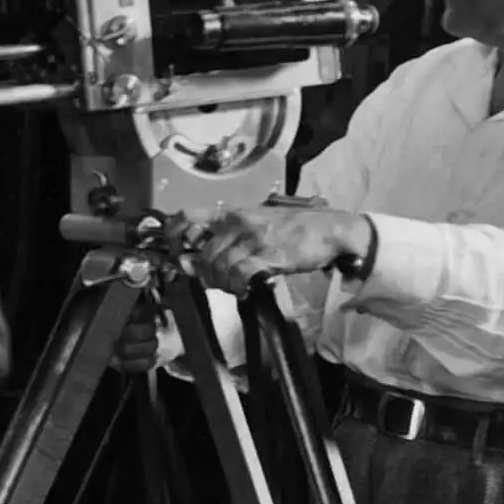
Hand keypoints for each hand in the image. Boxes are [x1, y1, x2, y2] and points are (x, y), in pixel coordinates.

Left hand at [193, 198, 373, 292]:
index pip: (187, 217)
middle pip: (203, 253)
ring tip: (234, 287)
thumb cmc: (294, 229)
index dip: (172, 237)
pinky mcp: (267, 255)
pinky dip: (236, 287)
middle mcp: (238, 223)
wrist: (331, 230)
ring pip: (218, 265)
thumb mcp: (257, 224)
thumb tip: (189, 261)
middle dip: (205, 274)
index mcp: (232, 213)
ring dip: (221, 283)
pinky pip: (238, 275)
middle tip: (217, 283)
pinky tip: (244, 290)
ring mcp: (253, 239)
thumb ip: (226, 240)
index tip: (175, 255)